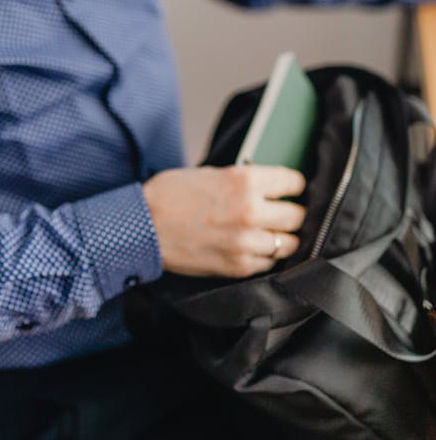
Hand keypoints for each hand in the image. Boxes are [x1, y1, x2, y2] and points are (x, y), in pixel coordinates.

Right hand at [142, 164, 305, 278]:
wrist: (143, 226)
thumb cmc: (171, 195)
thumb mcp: (211, 173)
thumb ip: (243, 181)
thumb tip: (268, 188)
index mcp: (246, 181)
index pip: (295, 183)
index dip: (295, 186)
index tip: (293, 190)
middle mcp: (251, 211)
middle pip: (297, 215)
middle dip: (292, 213)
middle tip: (285, 213)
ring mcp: (246, 242)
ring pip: (288, 243)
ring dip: (282, 238)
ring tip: (273, 233)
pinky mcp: (238, 266)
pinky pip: (269, 263)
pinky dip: (266, 256)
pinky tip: (255, 248)